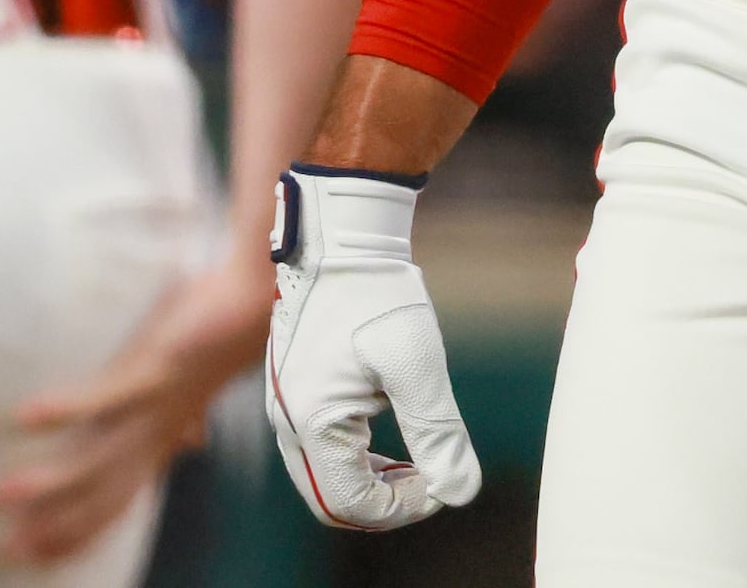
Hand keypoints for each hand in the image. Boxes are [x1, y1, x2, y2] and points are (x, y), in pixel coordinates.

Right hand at [0, 257, 268, 561]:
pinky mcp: (155, 370)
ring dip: (49, 481)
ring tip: (3, 493)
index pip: (113, 504)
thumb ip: (189, 417)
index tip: (31, 554)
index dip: (75, 534)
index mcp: (158, 442)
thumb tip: (194, 440)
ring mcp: (154, 407)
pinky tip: (26, 417)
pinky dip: (66, 409)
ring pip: (97, 460)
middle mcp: (153, 436)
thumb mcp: (199, 385)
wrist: (254, 304)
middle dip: (54, 527)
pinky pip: (106, 398)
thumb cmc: (216, 340)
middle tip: (7, 549)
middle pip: (100, 498)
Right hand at [263, 168, 481, 529]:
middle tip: (431, 477)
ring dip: (371, 479)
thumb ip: (437, 432)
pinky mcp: (293, 389)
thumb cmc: (378, 295)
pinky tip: (391, 428)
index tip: (443, 479)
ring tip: (416, 459)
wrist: (339, 238)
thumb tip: (462, 492)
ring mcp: (285, 406)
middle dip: (384, 501)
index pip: (353, 503)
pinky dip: (355, 454)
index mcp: (313, 423)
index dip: (404, 507)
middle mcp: (287, 422)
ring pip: (323, 477)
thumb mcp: (417, 363)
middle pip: (331, 500)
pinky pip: (318, 447)